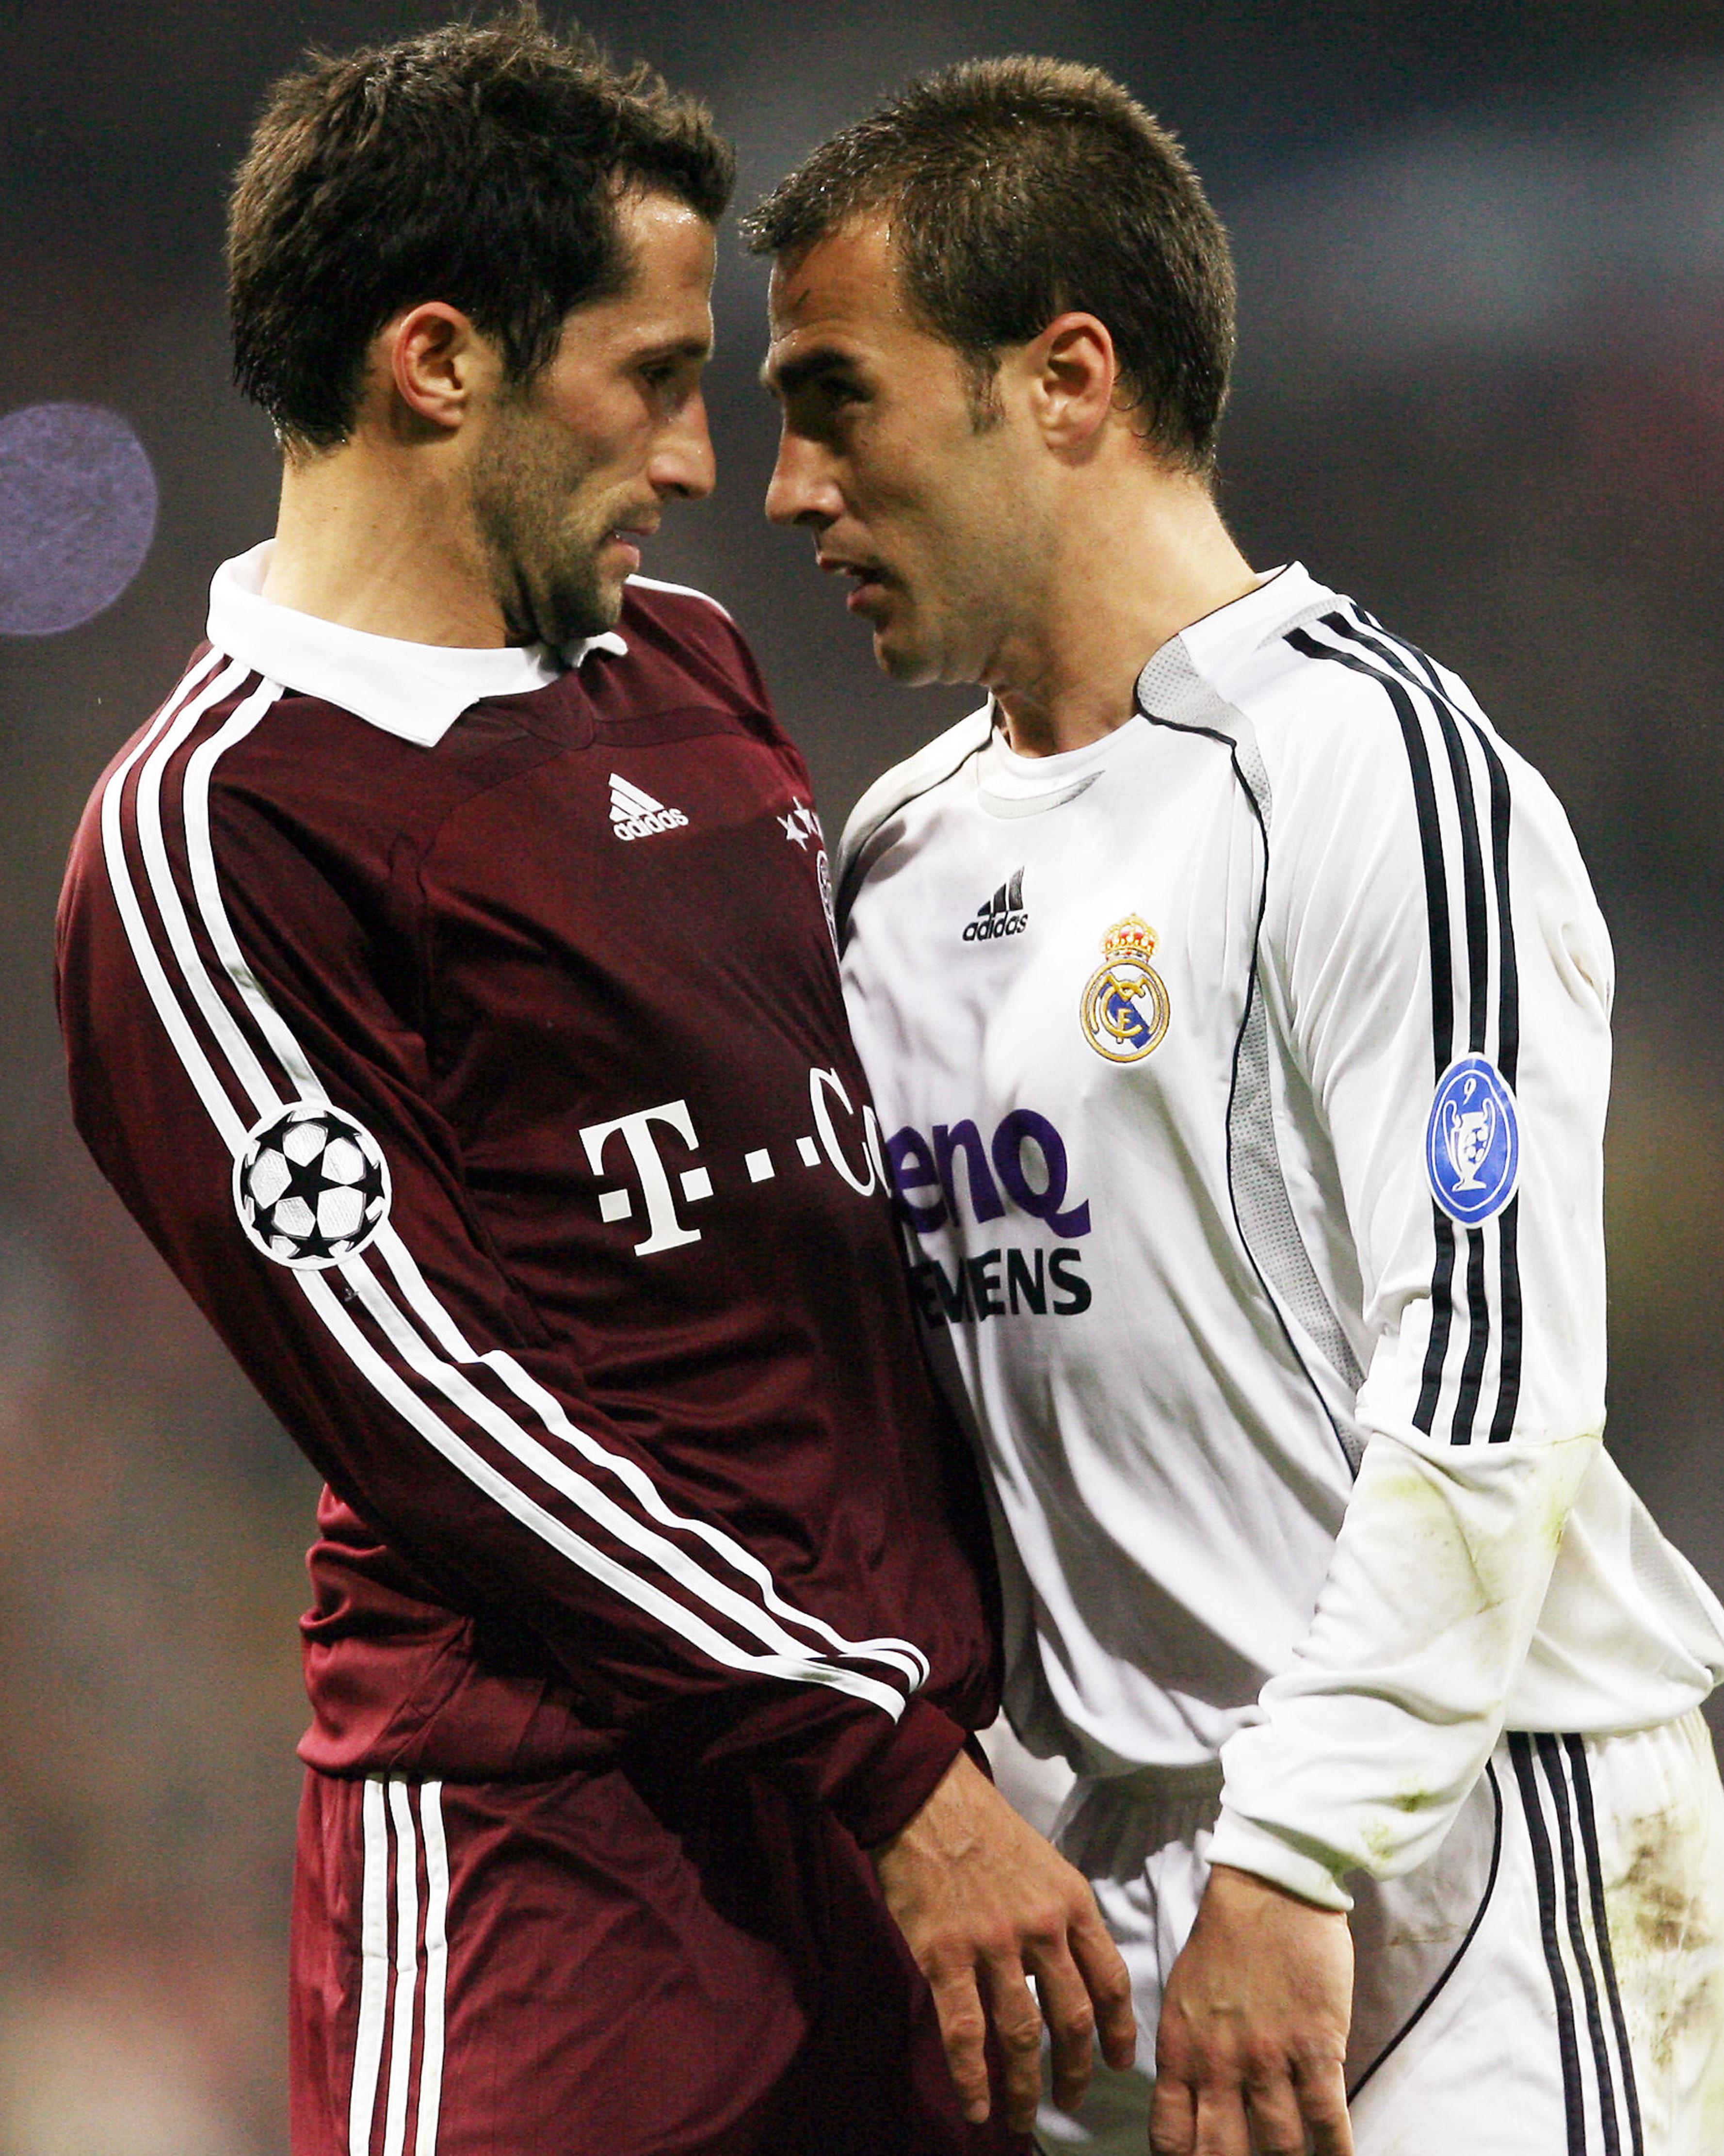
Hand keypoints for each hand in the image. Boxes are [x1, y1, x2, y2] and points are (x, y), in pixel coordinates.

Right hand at [871, 1748, 1136, 2130]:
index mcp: (1072, 1902)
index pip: (1111, 1981)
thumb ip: (1064, 1918)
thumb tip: (1075, 1975)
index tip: (1119, 2063)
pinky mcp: (944, 1955)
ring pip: (1021, 2035)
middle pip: (1072, 2018)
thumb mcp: (1047, 1864)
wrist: (928, 1798)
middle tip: (1070, 2100)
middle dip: (1075, 2071)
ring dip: (1025, 2087)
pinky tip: (978, 2107)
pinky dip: (973, 2080)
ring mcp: (992, 1944)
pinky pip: (965, 2034)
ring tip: (1023, 2118)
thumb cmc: (986, 1829)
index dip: (1119, 2031)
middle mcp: (1041, 1928)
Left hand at [1150, 1864, 1352, 2155]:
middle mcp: (1219, 2064)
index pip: (1171, 2138)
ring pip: (1280, 2147)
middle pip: (1222, 2155)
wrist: (1268, 1888)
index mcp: (1179, 2051)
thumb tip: (1195, 2108)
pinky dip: (1335, 2154)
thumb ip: (1187, 2056)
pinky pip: (1328, 2122)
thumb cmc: (1224, 1940)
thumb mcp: (1182, 1999)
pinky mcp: (1316, 2048)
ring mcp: (1269, 2059)